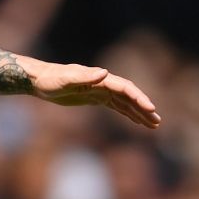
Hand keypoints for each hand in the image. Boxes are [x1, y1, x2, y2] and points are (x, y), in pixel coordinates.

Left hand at [27, 62, 160, 129]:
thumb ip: (84, 76)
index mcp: (101, 79)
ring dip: (140, 113)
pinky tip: (137, 121)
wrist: (41, 80)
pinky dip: (128, 113)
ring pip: (126, 103)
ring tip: (154, 125)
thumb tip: (104, 73)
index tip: (150, 109)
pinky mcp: (96, 98)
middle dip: (144, 109)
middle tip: (157, 121)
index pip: (125, 89)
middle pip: (130, 96)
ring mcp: (101, 91)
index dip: (139, 98)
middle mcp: (105, 83)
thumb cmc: (51, 79)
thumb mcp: (65, 79)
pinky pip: (117, 107)